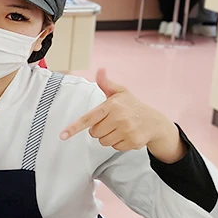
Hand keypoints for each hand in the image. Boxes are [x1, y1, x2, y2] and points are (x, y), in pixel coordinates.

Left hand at [60, 69, 182, 161]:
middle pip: (94, 133)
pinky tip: (126, 135)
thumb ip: (106, 83)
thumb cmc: (132, 105)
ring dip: (108, 137)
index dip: (74, 127)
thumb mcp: (119, 92)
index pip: (88, 118)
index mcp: (112, 106)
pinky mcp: (133, 142)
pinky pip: (114, 147)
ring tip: (119, 128)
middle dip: (99, 129)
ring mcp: (127, 131)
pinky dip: (118, 143)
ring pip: (103, 141)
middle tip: (111, 122)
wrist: (154, 121)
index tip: (63, 135)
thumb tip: (100, 70)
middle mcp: (119, 118)